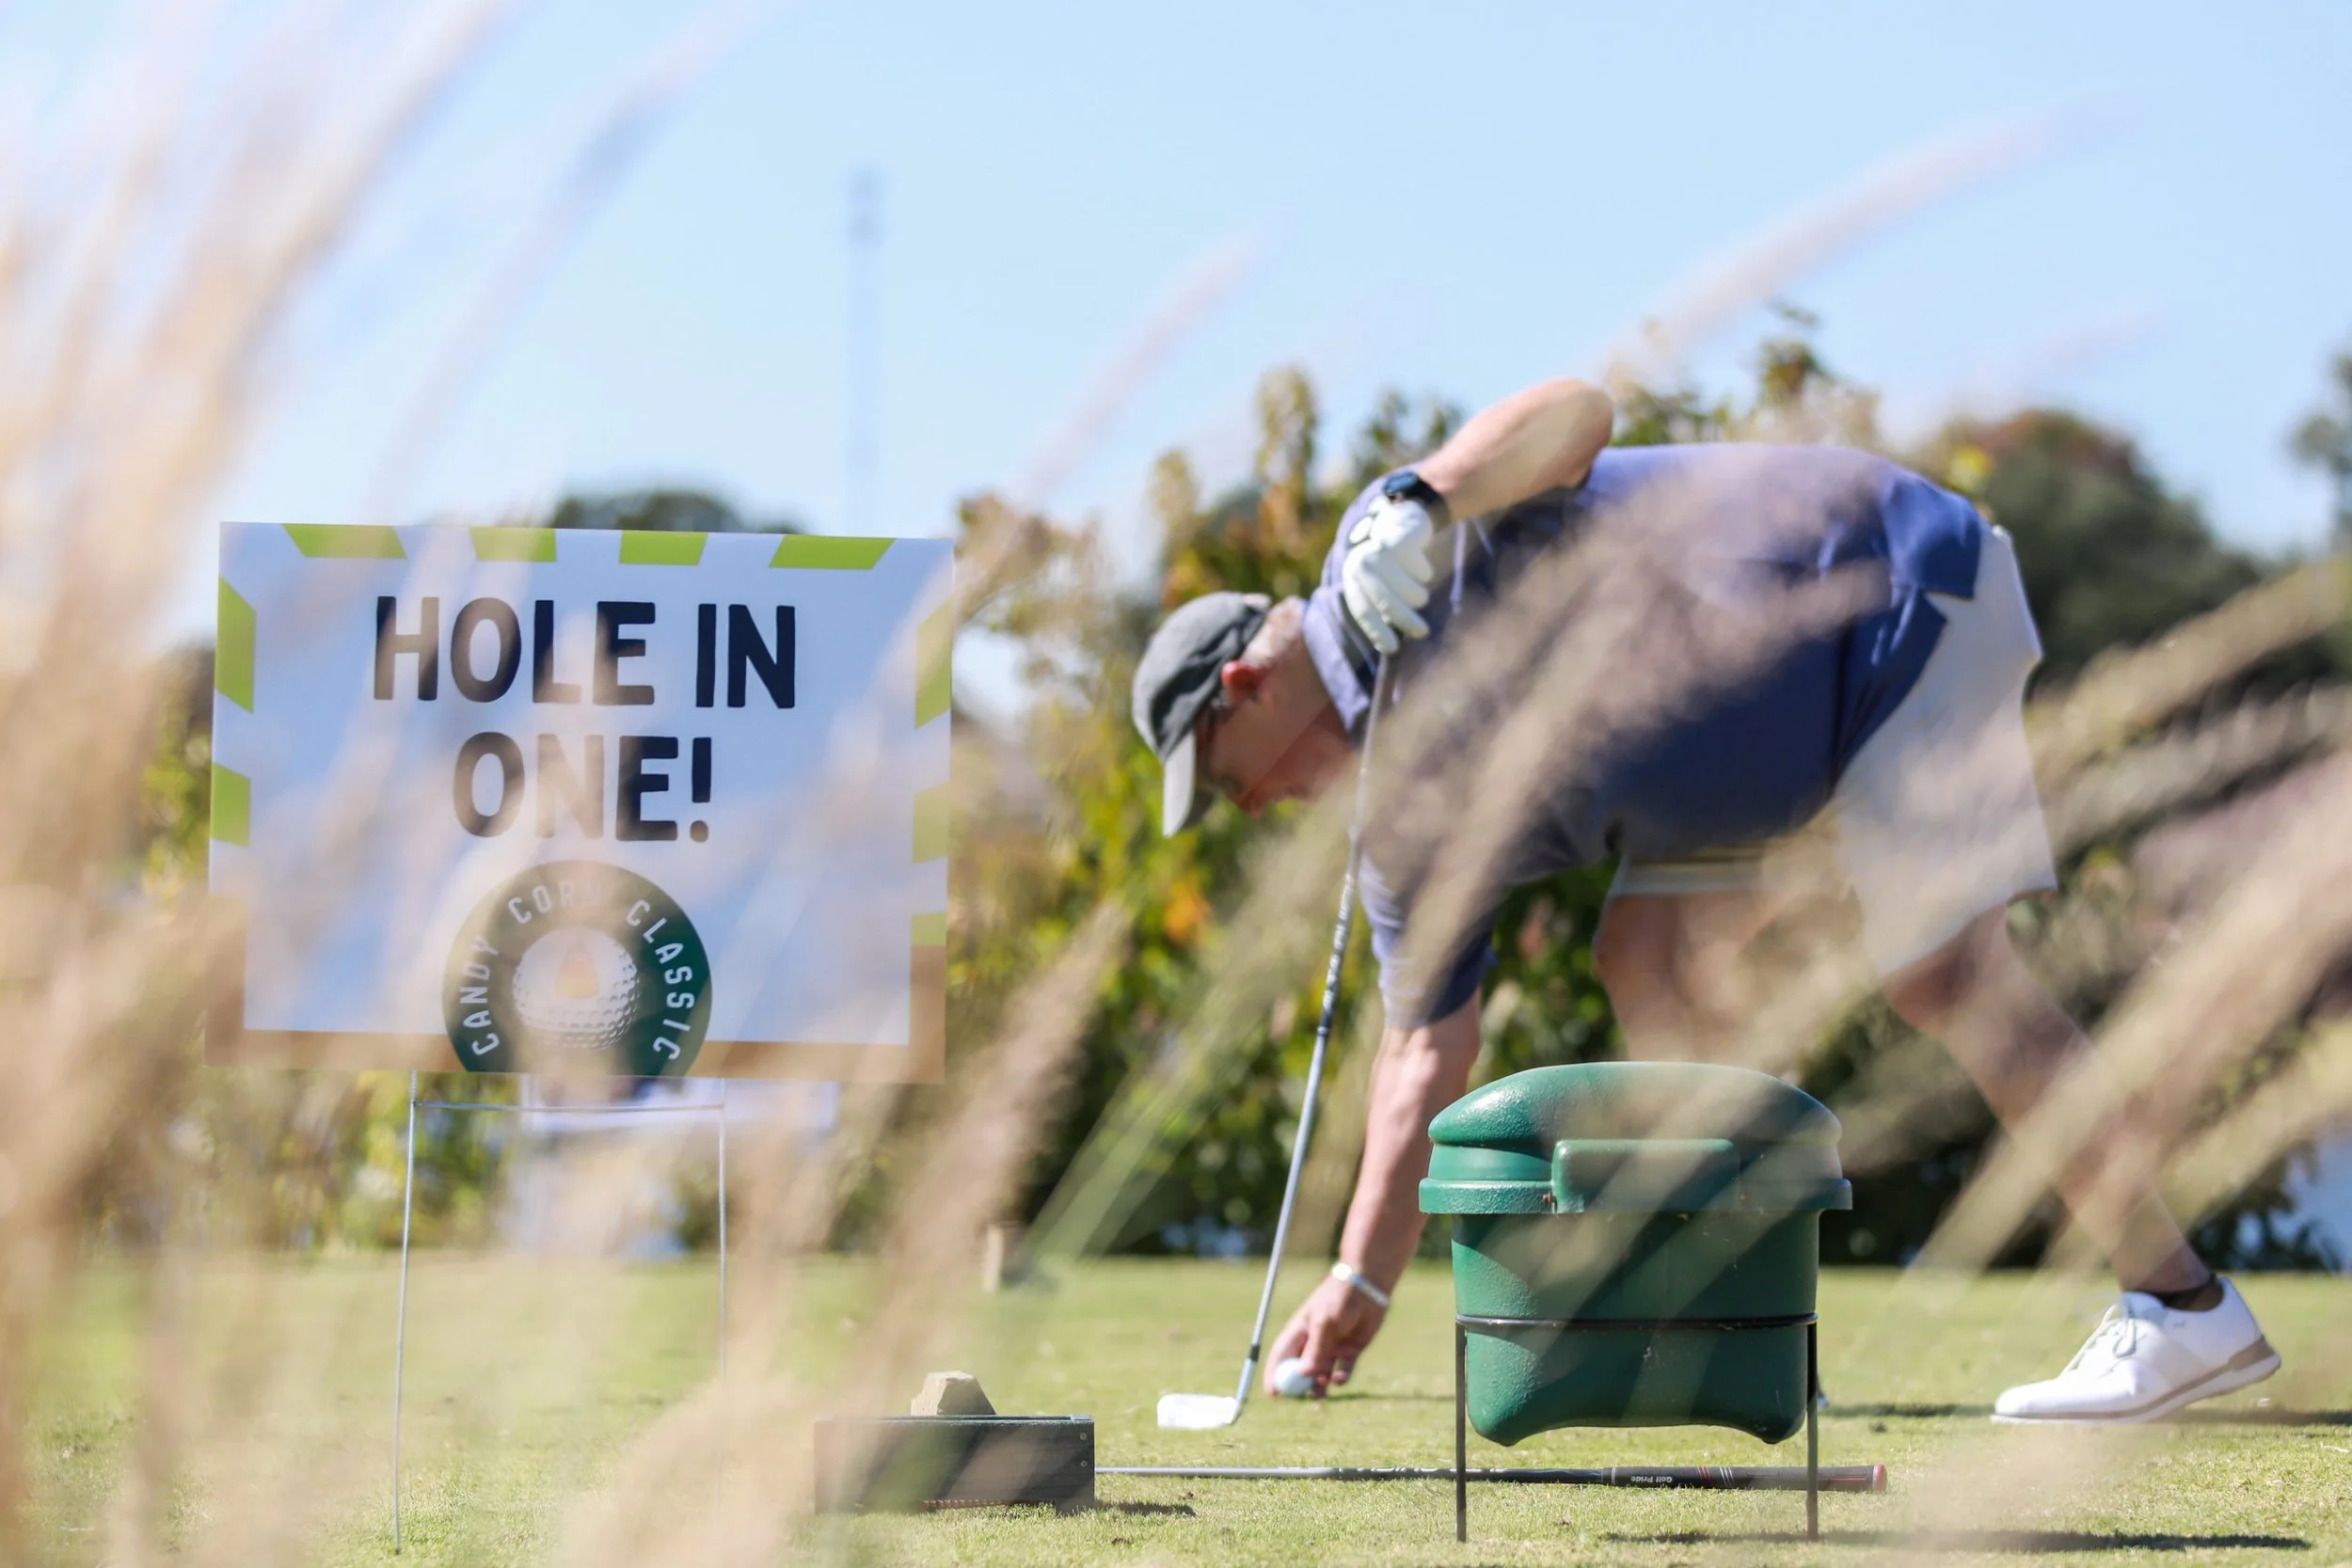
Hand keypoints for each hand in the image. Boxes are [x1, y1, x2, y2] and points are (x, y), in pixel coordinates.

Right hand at [1263, 1273, 1386, 1396]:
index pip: (1281, 1356)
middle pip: (1300, 1370)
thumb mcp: (1325, 1323)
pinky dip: (1340, 1379)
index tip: (1273, 1393)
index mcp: (1300, 1331)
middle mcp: (1314, 1342)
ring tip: (1322, 1389)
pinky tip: (1339, 1378)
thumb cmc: (1340, 1298)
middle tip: (1300, 1400)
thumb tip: (1302, 1374)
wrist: (1369, 1286)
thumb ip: (1315, 1349)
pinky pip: (1342, 1372)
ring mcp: (1332, 1347)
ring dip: (1319, 1386)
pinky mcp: (1350, 1351)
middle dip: (1298, 1386)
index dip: (1275, 1374)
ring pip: (1321, 1375)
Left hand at [1341, 493, 1436, 655]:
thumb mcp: (1382, 583)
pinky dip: (1424, 573)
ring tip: (1421, 597)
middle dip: (1403, 620)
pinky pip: (1418, 568)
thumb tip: (1393, 648)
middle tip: (1422, 631)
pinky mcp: (1398, 538)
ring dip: (1416, 596)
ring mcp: (1378, 549)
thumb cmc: (1393, 563)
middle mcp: (1360, 563)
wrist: (1402, 519)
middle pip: (1383, 601)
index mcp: (1352, 578)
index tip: (1393, 649)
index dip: (1376, 631)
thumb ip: (1383, 608)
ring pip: (1403, 586)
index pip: (1362, 610)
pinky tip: (1422, 571)